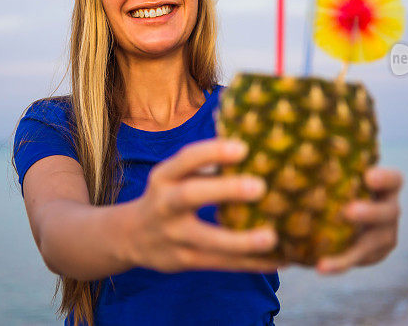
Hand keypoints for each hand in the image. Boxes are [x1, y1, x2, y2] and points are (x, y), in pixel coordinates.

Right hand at [126, 137, 285, 273]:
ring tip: (273, 237)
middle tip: (260, 186)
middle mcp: (165, 204)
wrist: (130, 236)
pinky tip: (277, 261)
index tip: (244, 148)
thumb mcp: (173, 175)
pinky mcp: (185, 261)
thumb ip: (203, 164)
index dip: (213, 152)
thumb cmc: (168, 195)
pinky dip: (251, 263)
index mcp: (164, 176)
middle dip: (225, 190)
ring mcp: (173, 236)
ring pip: (208, 240)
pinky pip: (221, 264)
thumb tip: (252, 142)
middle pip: (191, 195)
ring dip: (242, 241)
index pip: (187, 159)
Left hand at [315, 166, 402, 273]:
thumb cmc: (338, 180)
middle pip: (389, 212)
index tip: (368, 176)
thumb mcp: (337, 172)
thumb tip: (284, 152)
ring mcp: (384, 234)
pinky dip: (338, 264)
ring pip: (375, 243)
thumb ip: (322, 167)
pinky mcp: (372, 254)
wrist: (342, 212)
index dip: (384, 178)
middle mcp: (389, 209)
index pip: (393, 180)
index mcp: (384, 186)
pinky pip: (355, 260)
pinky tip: (321, 267)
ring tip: (325, 260)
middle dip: (370, 213)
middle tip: (349, 211)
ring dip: (353, 250)